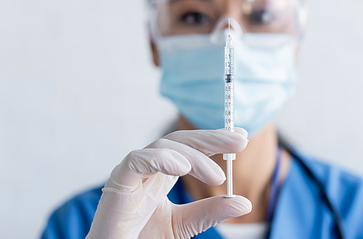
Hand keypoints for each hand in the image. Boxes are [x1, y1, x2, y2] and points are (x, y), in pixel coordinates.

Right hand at [86, 128, 251, 238]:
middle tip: (239, 140)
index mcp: (163, 175)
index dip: (215, 139)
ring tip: (216, 176)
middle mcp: (149, 169)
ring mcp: (133, 172)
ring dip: (193, 155)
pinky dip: (160, 159)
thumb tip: (244, 203)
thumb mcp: (183, 226)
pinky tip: (182, 167)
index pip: (191, 148)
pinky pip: (137, 160)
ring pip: (163, 145)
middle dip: (211, 138)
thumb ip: (209, 213)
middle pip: (180, 141)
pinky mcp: (118, 181)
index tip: (242, 137)